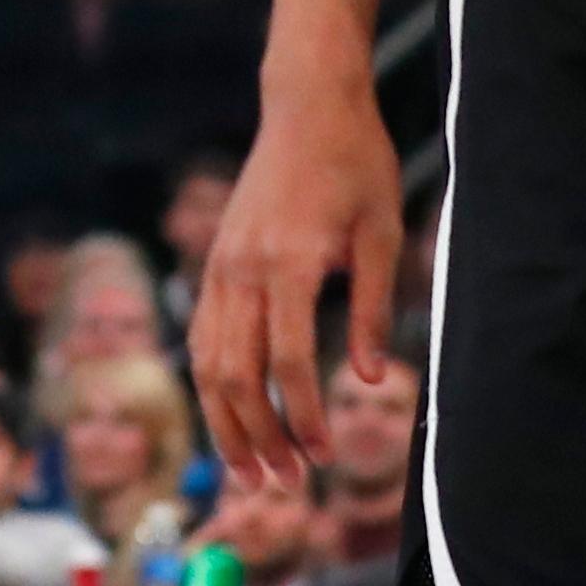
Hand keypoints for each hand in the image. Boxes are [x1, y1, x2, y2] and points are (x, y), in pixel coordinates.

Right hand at [194, 58, 400, 489]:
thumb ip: (373, 306)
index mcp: (290, 259)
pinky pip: (205, 336)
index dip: (305, 412)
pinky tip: (233, 415)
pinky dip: (213, 385)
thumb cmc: (354, 162)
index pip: (290, 358)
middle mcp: (245, 266)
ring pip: (209, 361)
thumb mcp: (381, 230)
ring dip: (228, 421)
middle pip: (237, 372)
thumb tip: (369, 379)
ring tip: (253, 469)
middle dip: (259, 436)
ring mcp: (222, 263)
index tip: (324, 454)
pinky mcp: (216, 261)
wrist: (306, 103)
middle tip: (287, 482)